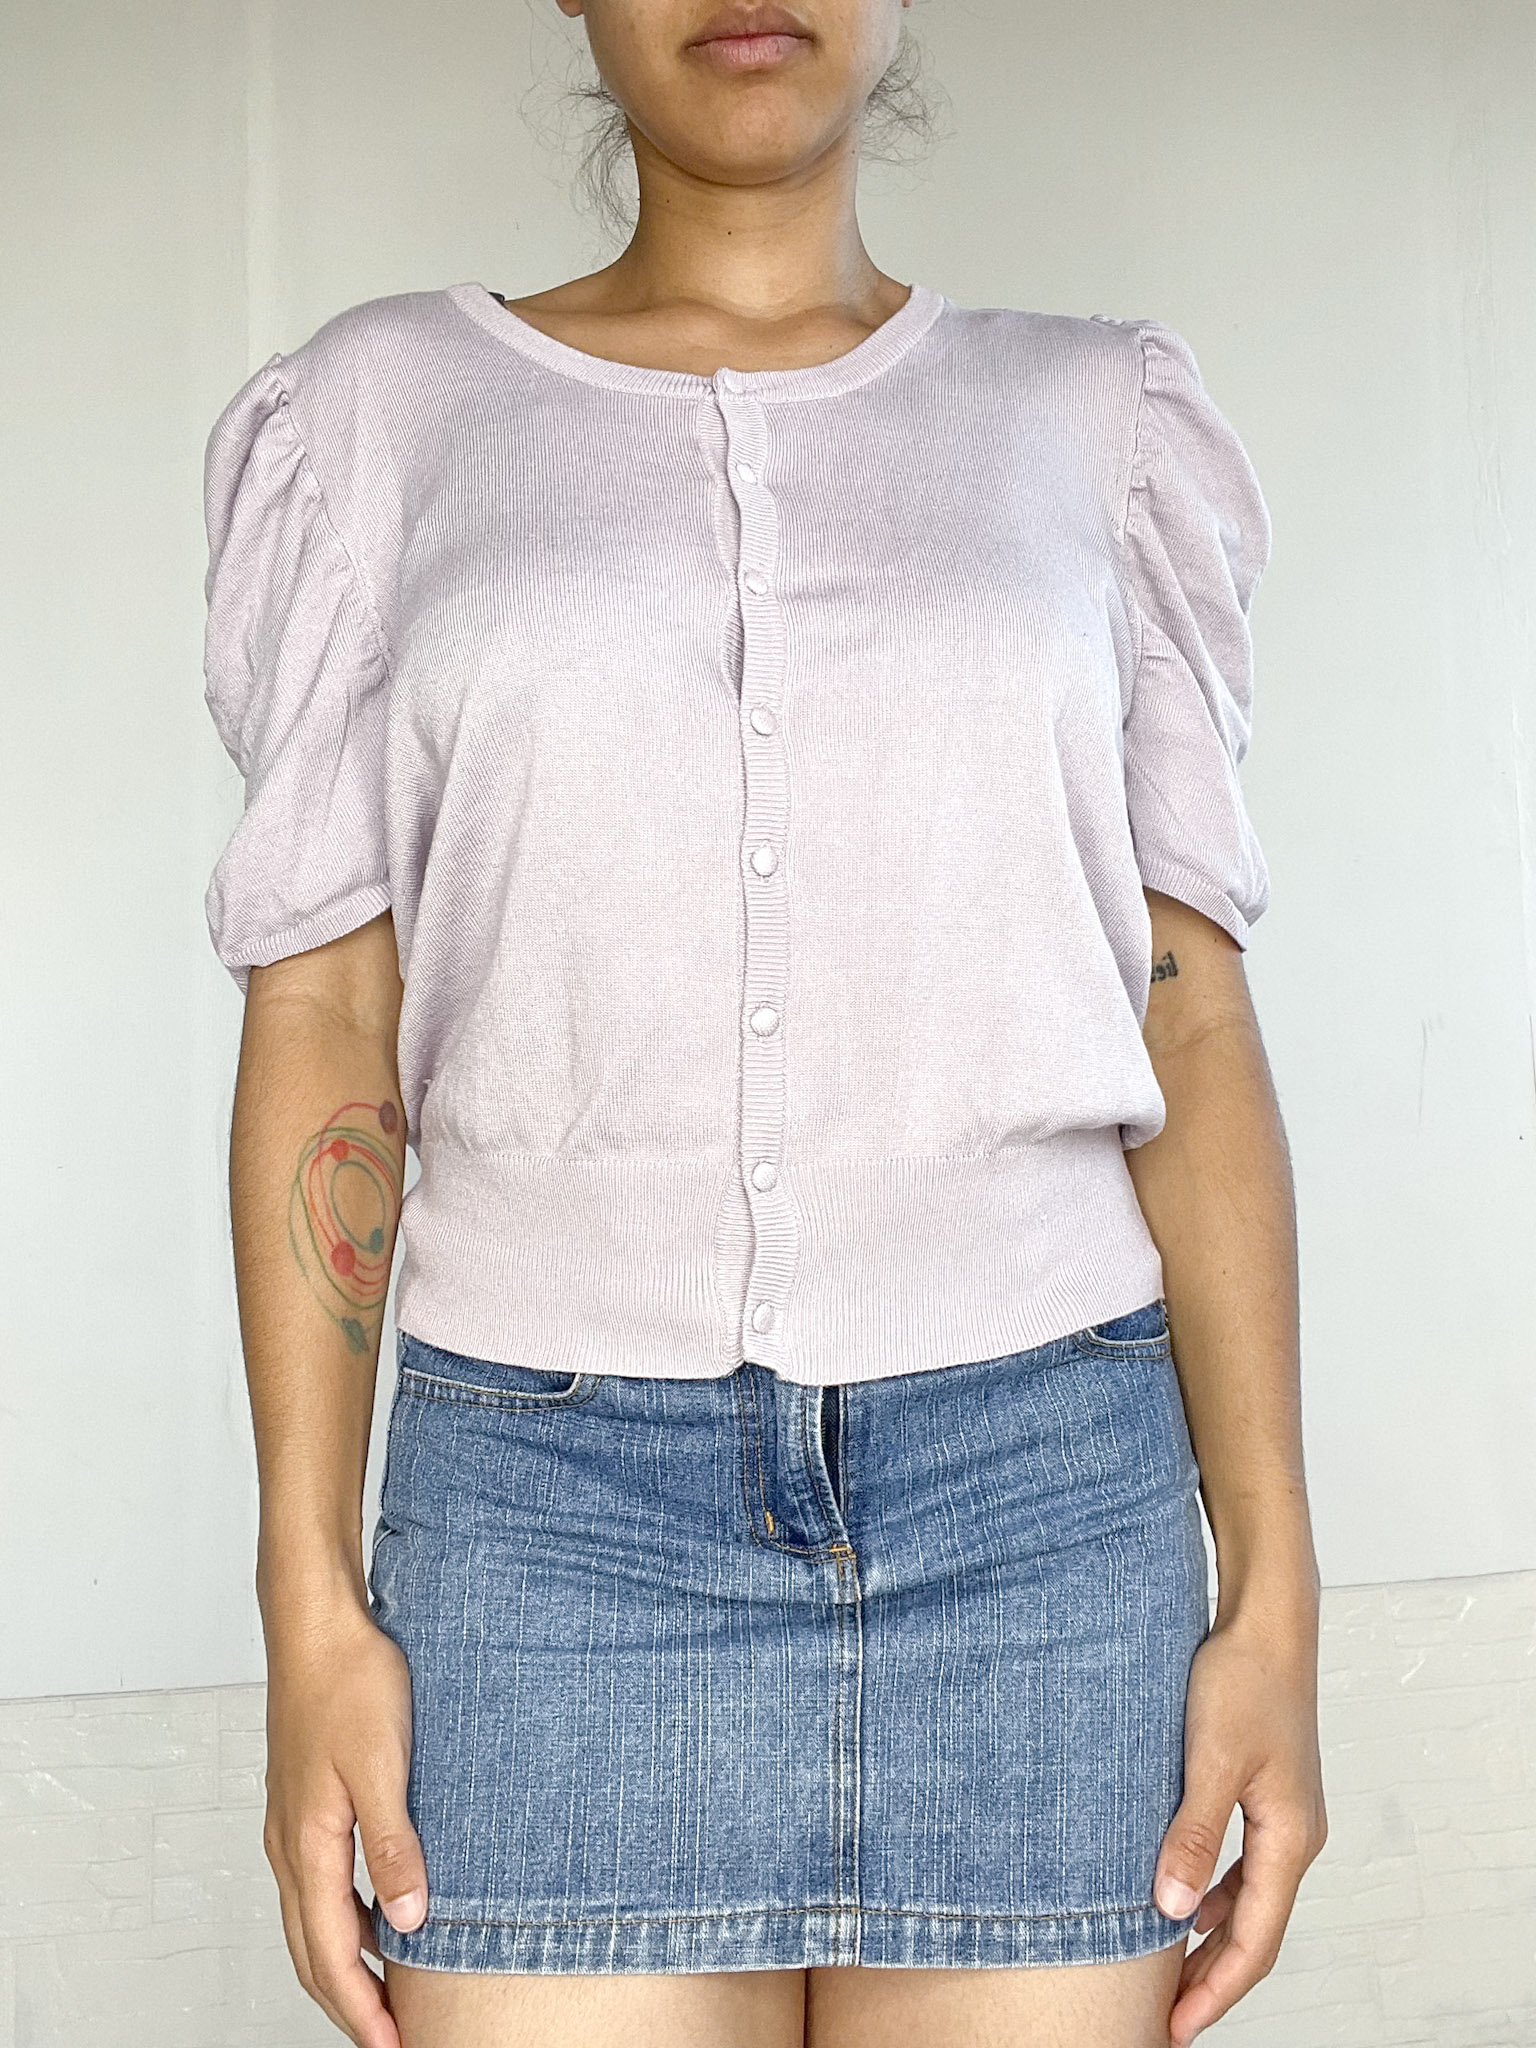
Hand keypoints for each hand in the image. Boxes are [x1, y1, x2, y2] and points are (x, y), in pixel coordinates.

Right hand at [262, 1602, 426, 2047]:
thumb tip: (408, 1921)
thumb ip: (394, 1845)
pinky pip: (319, 1882)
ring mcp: (292, 1824)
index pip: (330, 1955)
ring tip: (387, 1994)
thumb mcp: (385, 1765)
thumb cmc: (351, 1682)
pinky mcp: (304, 1802)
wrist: (317, 1624)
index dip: (361, 2010)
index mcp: (306, 1844)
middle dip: (348, 2004)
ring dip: (345, 1964)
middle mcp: (289, 1844)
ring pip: (313, 1919)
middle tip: (391, 2040)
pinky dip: (344, 1917)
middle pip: (312, 1951)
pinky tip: (380, 1914)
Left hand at [1154, 1605, 1328, 2042]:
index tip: (1177, 2027)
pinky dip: (1215, 1892)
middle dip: (1214, 1976)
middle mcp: (1296, 1835)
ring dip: (1213, 1937)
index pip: (1255, 1940)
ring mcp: (1284, 1813)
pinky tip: (1186, 1896)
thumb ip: (1192, 1836)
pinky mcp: (1266, 1790)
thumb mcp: (1209, 1760)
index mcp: (1290, 1838)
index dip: (1216, 1990)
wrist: (1267, 1622)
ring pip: (1249, 1898)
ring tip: (1170, 1970)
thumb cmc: (1242, 1681)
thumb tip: (1172, 1911)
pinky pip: (1243, 1863)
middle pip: (1256, 1929)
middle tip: (1168, 2015)